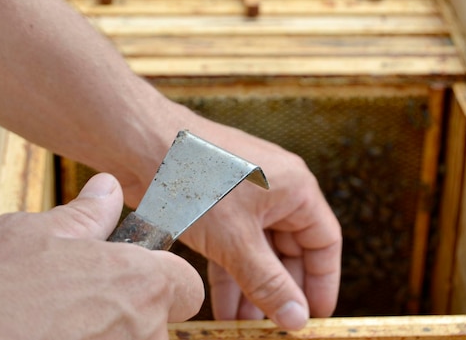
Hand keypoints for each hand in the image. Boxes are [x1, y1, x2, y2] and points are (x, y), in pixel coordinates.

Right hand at [0, 173, 203, 339]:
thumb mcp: (34, 234)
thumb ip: (86, 215)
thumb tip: (108, 189)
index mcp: (140, 281)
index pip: (188, 282)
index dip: (167, 278)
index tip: (141, 276)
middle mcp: (144, 329)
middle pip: (162, 321)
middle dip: (134, 311)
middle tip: (89, 301)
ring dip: (111, 333)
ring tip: (63, 324)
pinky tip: (53, 335)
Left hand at [174, 120, 341, 330]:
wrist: (141, 144)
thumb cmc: (195, 177)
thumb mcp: (236, 240)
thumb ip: (267, 282)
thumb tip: (296, 316)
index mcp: (296, 189)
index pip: (324, 241)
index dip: (323, 281)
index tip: (316, 315)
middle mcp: (276, 190)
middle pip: (291, 249)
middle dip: (281, 289)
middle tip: (275, 326)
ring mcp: (245, 196)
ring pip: (259, 250)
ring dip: (253, 287)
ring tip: (243, 323)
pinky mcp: (218, 203)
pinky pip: (234, 243)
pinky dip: (230, 273)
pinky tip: (222, 304)